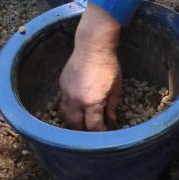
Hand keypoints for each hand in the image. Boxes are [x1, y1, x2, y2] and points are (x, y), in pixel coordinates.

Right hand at [58, 3, 121, 130]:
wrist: (92, 46)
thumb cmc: (108, 65)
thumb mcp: (116, 87)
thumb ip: (113, 105)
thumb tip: (111, 118)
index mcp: (92, 102)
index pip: (93, 126)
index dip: (99, 133)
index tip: (104, 133)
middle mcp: (76, 100)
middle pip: (75, 125)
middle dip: (83, 132)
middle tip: (91, 131)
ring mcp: (67, 93)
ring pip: (64, 116)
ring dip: (72, 122)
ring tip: (80, 123)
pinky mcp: (62, 85)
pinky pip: (62, 103)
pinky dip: (67, 109)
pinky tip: (75, 109)